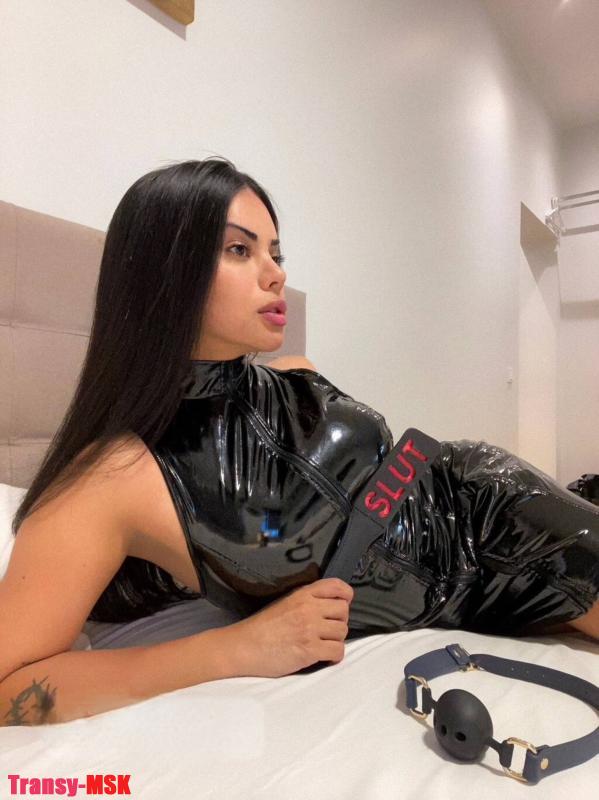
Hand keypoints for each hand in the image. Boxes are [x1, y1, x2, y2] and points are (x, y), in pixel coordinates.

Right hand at [224, 578, 353, 677]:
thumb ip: (307, 601)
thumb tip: (329, 606)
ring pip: (343, 632)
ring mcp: (309, 629)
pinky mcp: (309, 650)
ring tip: (322, 644)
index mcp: (302, 594)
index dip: (345, 595)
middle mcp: (308, 608)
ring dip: (336, 640)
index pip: (336, 586)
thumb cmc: (261, 628)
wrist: (243, 646)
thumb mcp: (285, 603)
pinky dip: (334, 657)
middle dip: (339, 621)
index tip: (343, 603)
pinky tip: (324, 657)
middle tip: (327, 630)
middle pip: (344, 611)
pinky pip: (337, 652)